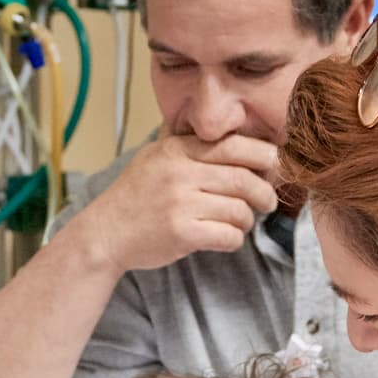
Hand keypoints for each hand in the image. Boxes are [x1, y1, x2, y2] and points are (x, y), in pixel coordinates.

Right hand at [74, 134, 278, 276]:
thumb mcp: (155, 158)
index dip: (263, 155)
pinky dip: (234, 239)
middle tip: (268, 202)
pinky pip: (228, 236)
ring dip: (246, 220)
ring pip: (240, 210)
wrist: (104, 233)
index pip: (234, 145)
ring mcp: (180, 203)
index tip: (274, 166)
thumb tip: (236, 138)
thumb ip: (189, 146)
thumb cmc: (135, 198)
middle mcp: (179, 173)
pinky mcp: (182, 233)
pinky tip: (224, 238)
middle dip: (265, 193)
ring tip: (239, 222)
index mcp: (177, 150)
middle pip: (244, 179)